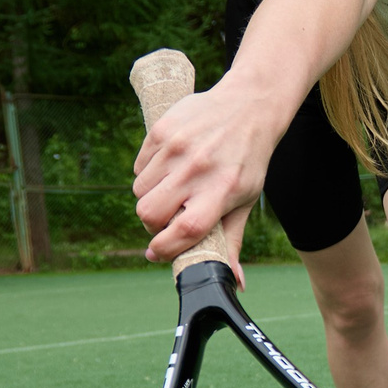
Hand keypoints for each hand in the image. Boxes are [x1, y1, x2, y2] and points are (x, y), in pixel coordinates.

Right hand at [133, 79, 274, 264]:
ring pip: (140, 191)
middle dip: (152, 223)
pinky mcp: (162, 131)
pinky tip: (169, 167)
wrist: (249, 105)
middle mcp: (198, 169)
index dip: (165, 248)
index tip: (157, 253)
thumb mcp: (246, 199)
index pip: (185, 230)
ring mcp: (177, 148)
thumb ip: (233, 239)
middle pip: (149, 212)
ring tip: (172, 188)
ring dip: (150, 197)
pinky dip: (148, 174)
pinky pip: (139, 167)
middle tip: (166, 218)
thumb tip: (234, 282)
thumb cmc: (248, 159)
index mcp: (222, 191)